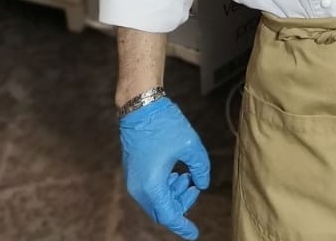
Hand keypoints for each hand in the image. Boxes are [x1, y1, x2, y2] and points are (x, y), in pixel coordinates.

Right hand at [120, 97, 210, 239]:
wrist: (140, 108)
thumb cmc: (165, 125)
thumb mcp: (191, 145)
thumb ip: (200, 168)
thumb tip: (202, 184)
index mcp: (152, 186)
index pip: (169, 215)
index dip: (183, 226)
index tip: (195, 234)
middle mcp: (139, 188)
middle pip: (161, 210)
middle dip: (180, 205)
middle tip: (194, 189)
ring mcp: (133, 181)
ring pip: (155, 201)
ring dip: (173, 195)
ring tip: (187, 178)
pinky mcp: (133, 172)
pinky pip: (150, 190)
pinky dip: (165, 188)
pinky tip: (177, 174)